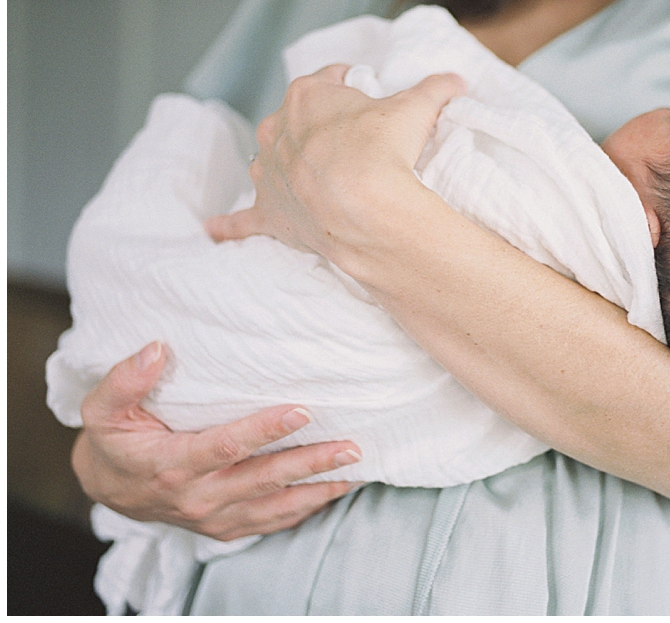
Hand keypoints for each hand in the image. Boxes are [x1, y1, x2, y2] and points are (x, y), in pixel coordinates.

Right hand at [72, 341, 362, 540]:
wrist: (111, 490)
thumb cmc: (115, 442)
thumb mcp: (103, 410)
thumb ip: (126, 380)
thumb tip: (156, 348)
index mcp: (173, 465)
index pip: (225, 447)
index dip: (264, 430)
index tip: (301, 410)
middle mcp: (199, 497)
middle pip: (264, 479)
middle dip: (311, 462)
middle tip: (351, 447)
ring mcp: (216, 518)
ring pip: (277, 505)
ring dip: (320, 488)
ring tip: (359, 470)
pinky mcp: (228, 528)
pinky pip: (274, 522)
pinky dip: (308, 508)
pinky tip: (338, 489)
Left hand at [204, 64, 464, 261]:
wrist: (366, 208)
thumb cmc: (384, 151)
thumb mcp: (416, 109)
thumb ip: (435, 89)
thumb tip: (458, 79)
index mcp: (307, 96)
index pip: (329, 81)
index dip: (352, 89)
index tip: (370, 101)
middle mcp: (277, 129)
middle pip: (300, 121)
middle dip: (322, 128)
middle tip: (356, 144)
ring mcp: (269, 172)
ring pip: (273, 160)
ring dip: (288, 165)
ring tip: (318, 176)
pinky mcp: (270, 212)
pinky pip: (244, 219)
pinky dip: (230, 225)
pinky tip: (213, 231)